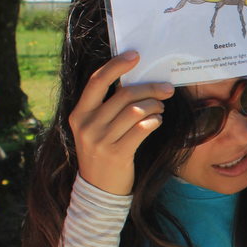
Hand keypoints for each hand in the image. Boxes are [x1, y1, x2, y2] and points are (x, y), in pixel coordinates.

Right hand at [68, 51, 173, 195]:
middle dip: (150, 88)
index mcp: (79, 113)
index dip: (116, 65)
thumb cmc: (102, 153)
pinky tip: (157, 120)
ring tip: (161, 107)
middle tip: (167, 88)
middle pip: (123, 94)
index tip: (135, 55)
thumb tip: (134, 82)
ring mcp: (101, 140)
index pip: (96, 81)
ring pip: (135, 110)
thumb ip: (107, 108)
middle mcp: (87, 125)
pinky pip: (142, 129)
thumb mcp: (95, 128)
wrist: (98, 190)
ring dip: (154, 105)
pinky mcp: (117, 154)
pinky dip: (154, 121)